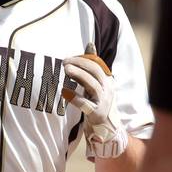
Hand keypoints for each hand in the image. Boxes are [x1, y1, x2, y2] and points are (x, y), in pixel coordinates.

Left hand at [62, 43, 128, 157]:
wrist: (106, 127)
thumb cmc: (97, 100)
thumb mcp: (96, 82)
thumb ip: (92, 65)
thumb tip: (89, 43)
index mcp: (107, 80)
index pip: (97, 65)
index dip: (83, 59)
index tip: (68, 58)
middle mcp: (107, 89)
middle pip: (95, 72)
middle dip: (80, 64)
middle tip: (64, 63)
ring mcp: (103, 101)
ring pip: (92, 85)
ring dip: (79, 75)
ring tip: (66, 70)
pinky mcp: (96, 113)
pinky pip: (85, 104)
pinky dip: (75, 97)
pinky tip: (64, 92)